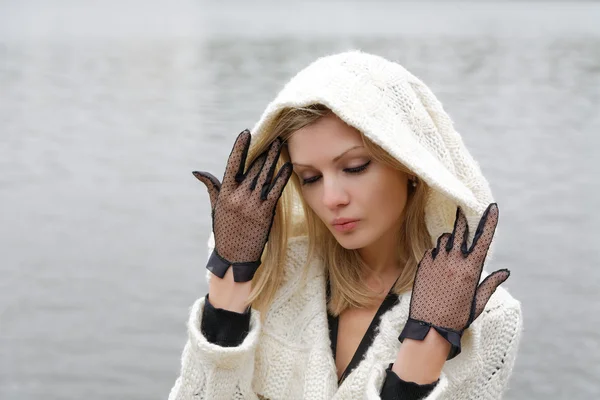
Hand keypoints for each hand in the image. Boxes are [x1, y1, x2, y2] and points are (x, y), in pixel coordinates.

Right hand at [192, 130, 292, 281]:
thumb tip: (197, 172)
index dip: (240, 148)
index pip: (232, 164)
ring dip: (273, 159)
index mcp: (225, 193)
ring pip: (264, 176)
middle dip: (263, 151)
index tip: (246, 133)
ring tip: (280, 144)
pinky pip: (275, 191)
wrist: (234, 256)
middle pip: (252, 168)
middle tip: (273, 136)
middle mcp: (238, 196)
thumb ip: (211, 187)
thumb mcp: (215, 208)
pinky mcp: (265, 213)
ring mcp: (252, 204)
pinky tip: (287, 166)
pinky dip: (281, 177)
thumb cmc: (224, 230)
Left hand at [398, 203, 509, 359]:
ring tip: (451, 252)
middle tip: (462, 209)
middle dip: (463, 219)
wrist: (429, 328)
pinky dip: (436, 253)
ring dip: (450, 240)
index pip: (483, 240)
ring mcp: (436, 263)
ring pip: (444, 239)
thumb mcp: (478, 302)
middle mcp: (453, 262)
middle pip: (460, 231)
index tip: (492, 207)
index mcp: (470, 270)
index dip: (489, 221)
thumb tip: (505, 272)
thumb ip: (490, 284)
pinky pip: (431, 251)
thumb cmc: (456, 317)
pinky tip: (438, 265)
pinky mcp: (423, 266)